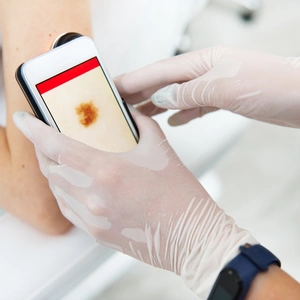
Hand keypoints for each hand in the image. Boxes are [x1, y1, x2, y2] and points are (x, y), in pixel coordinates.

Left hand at [13, 110, 255, 298]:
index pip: (55, 146)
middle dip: (44, 149)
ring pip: (57, 188)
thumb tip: (129, 113)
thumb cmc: (180, 196)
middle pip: (51, 167)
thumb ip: (141, 124)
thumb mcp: (161, 149)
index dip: (34, 130)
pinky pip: (67, 208)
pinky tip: (75, 184)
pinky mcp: (96, 233)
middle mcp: (93, 196)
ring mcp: (92, 217)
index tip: (24, 120)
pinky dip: (64, 191)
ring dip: (54, 170)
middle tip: (48, 137)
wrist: (190, 235)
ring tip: (63, 159)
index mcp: (107, 171)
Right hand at [115, 46, 299, 127]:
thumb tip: (162, 99)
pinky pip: (196, 106)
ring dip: (158, 105)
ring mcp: (214, 86)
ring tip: (140, 115)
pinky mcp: (224, 100)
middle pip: (165, 82)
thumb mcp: (222, 87)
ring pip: (178, 96)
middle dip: (142, 92)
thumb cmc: (269, 86)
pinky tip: (174, 122)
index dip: (135, 79)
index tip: (114, 88)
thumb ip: (188, 92)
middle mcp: (205, 72)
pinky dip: (183, 114)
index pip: (159, 71)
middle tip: (121, 104)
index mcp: (202, 62)